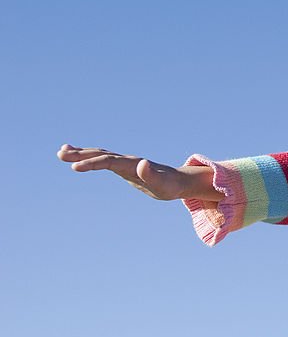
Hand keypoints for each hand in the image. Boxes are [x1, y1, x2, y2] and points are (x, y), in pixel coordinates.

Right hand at [57, 143, 194, 200]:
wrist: (178, 181)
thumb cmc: (170, 185)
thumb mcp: (162, 184)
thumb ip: (152, 174)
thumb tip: (143, 163)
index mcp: (132, 164)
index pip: (109, 162)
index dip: (92, 163)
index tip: (75, 167)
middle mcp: (127, 161)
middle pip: (101, 154)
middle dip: (81, 154)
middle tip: (61, 154)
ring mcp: (124, 163)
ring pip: (100, 155)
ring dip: (82, 153)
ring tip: (62, 151)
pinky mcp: (123, 167)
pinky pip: (103, 160)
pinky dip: (90, 158)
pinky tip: (78, 159)